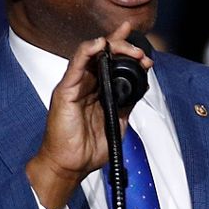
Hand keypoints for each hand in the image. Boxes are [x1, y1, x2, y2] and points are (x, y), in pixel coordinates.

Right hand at [26, 22, 151, 208]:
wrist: (71, 165)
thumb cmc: (87, 148)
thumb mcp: (117, 122)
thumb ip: (126, 103)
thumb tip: (141, 87)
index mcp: (97, 90)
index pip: (111, 62)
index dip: (125, 49)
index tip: (143, 49)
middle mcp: (85, 84)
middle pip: (103, 54)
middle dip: (124, 47)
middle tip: (141, 54)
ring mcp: (75, 85)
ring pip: (91, 53)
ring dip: (112, 46)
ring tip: (130, 49)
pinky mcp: (65, 90)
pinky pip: (76, 64)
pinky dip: (88, 50)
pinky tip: (100, 44)